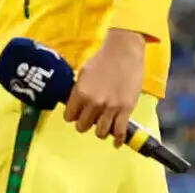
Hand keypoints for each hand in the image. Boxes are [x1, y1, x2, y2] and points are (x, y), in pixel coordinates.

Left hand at [63, 28, 144, 145]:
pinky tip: (116, 141)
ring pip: (100, 132)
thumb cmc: (102, 59)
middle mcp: (94, 103)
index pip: (69, 116)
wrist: (123, 52)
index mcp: (80, 93)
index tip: (75, 114)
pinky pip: (120, 132)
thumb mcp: (82, 73)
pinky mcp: (126, 109)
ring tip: (101, 126)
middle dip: (84, 124)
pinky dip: (118, 139)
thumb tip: (74, 103)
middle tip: (89, 119)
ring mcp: (111, 107)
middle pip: (82, 127)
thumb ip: (78, 90)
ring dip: (99, 131)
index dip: (71, 116)